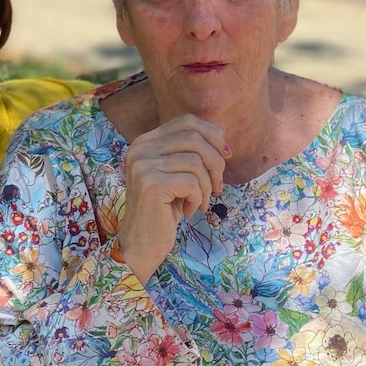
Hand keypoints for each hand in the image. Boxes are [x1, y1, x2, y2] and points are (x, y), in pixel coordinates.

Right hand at [117, 114, 229, 284]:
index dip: (212, 135)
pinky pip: (192, 182)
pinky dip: (198, 197)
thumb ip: (193, 151)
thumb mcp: (180, 174)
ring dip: (207, 185)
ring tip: (200, 202)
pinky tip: (188, 210)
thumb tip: (222, 129)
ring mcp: (143, 164)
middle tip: (217, 187)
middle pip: (195, 138)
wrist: (141, 244)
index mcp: (146, 141)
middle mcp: (140, 148)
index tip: (225, 155)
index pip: (186, 121)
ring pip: (196, 161)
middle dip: (215, 163)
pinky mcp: (151, 183)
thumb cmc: (164, 209)